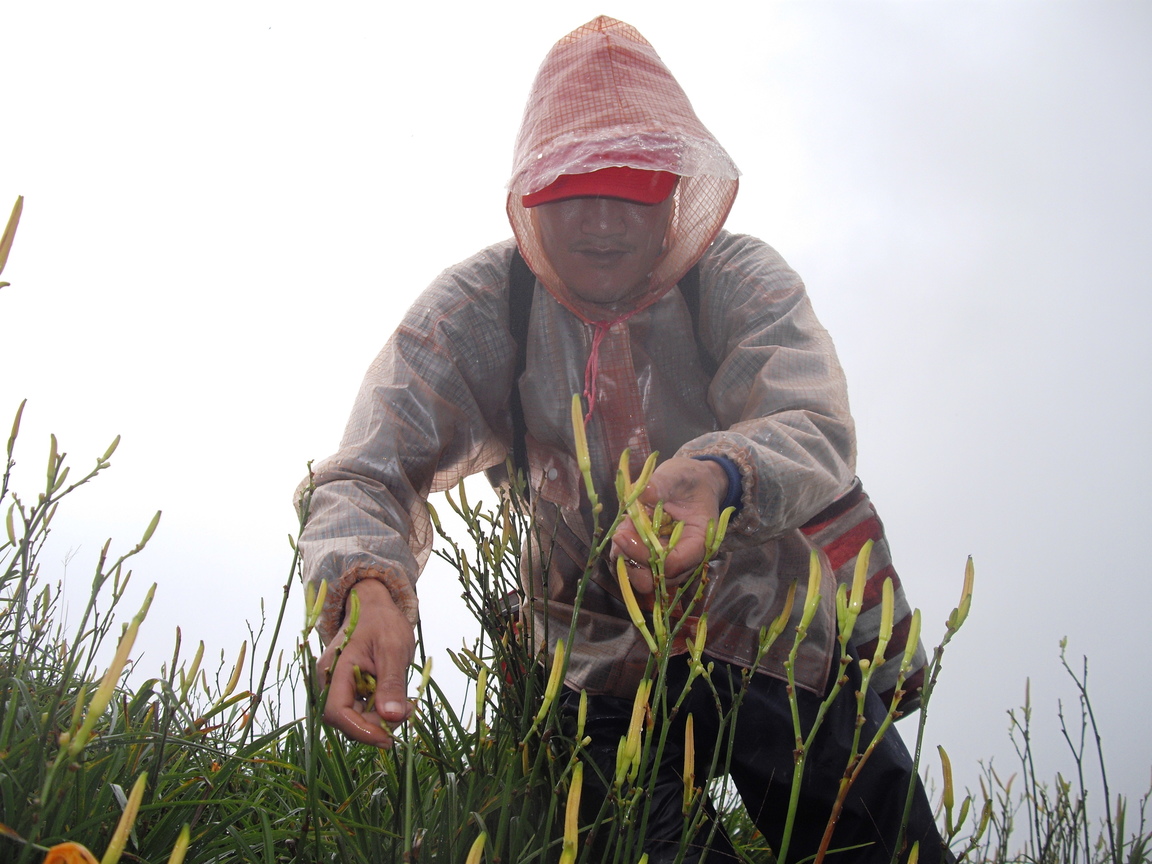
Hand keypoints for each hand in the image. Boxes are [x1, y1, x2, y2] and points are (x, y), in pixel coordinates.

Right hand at [316, 579, 415, 747]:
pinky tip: (397, 698)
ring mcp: (337, 683)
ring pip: (355, 715)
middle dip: (376, 724)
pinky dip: (379, 709)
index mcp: (335, 668)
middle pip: (346, 718)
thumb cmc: (383, 621)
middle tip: (407, 712)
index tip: (387, 737)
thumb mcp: (393, 649)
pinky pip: (360, 707)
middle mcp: (329, 679)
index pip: (337, 712)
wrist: (374, 605)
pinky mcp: (348, 686)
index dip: (360, 730)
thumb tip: (392, 718)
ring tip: (406, 703)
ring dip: (380, 718)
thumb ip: (391, 683)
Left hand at [611, 456, 728, 597]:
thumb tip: (641, 492)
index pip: (672, 563)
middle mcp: (688, 559)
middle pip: (657, 579)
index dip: (644, 554)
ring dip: (627, 557)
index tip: (622, 534)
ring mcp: (672, 561)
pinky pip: (638, 565)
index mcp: (700, 542)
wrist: (696, 483)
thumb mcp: (679, 476)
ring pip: (644, 577)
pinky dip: (626, 552)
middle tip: (619, 536)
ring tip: (623, 528)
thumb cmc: (691, 480)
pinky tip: (625, 530)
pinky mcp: (657, 557)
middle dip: (632, 562)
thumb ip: (662, 484)